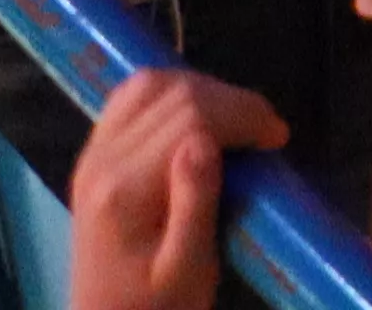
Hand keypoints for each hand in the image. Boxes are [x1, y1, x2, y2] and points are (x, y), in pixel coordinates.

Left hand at [63, 67, 285, 309]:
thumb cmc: (158, 305)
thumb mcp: (187, 270)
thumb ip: (195, 204)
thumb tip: (207, 141)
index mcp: (124, 190)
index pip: (190, 118)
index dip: (242, 115)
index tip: (278, 138)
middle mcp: (100, 161)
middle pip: (173, 93)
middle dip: (231, 101)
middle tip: (265, 132)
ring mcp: (93, 154)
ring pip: (149, 84)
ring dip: (202, 89)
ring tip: (235, 121)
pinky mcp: (96, 154)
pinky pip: (131, 98)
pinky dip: (170, 92)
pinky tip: (196, 115)